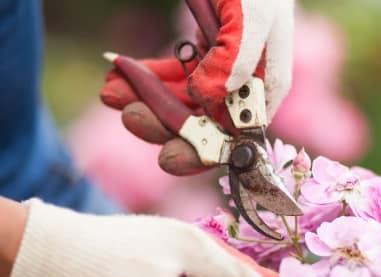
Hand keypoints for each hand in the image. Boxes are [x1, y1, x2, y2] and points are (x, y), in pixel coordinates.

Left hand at [100, 0, 294, 176]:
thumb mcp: (253, 13)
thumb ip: (237, 58)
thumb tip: (207, 100)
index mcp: (265, 86)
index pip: (237, 136)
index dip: (204, 150)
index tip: (168, 155)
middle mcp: (244, 87)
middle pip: (203, 124)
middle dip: (164, 125)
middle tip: (131, 117)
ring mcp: (220, 72)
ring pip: (180, 102)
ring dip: (145, 100)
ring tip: (112, 92)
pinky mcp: (199, 56)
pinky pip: (171, 75)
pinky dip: (145, 77)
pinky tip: (118, 74)